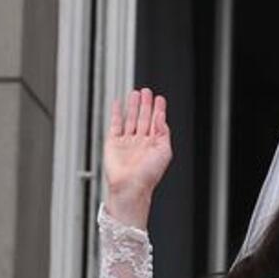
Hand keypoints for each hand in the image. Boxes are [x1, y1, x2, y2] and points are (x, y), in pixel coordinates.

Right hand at [103, 88, 171, 226]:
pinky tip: (118, 104)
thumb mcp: (164, 152)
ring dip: (133, 106)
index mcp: (154, 144)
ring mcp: (127, 141)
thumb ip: (163, 133)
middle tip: (147, 91)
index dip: (158, 110)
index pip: (157, 122)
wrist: (130, 186)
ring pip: (131, 119)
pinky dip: (116, 113)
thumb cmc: (148, 175)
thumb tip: (162, 118)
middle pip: (144, 118)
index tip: (160, 98)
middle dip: (146, 104)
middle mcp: (141, 142)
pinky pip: (115, 124)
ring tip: (135, 93)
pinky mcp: (113, 142)